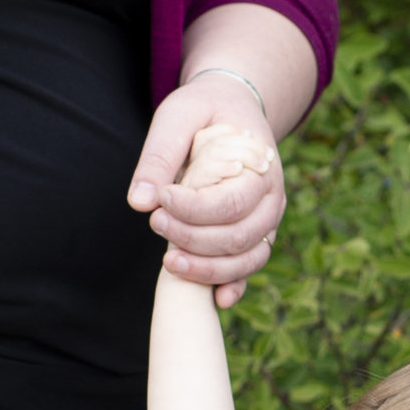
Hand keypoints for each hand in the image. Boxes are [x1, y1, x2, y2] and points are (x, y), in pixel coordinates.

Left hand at [128, 77, 285, 304]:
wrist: (231, 109)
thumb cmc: (203, 110)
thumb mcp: (178, 116)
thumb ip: (159, 155)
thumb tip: (138, 202)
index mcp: (260, 167)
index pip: (230, 202)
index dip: (193, 209)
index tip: (160, 200)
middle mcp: (271, 199)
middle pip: (238, 235)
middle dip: (192, 238)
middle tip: (155, 222)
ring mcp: (266, 222)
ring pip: (246, 259)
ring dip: (208, 269)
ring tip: (168, 263)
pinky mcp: (254, 237)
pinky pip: (249, 269)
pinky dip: (234, 286)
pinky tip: (215, 300)